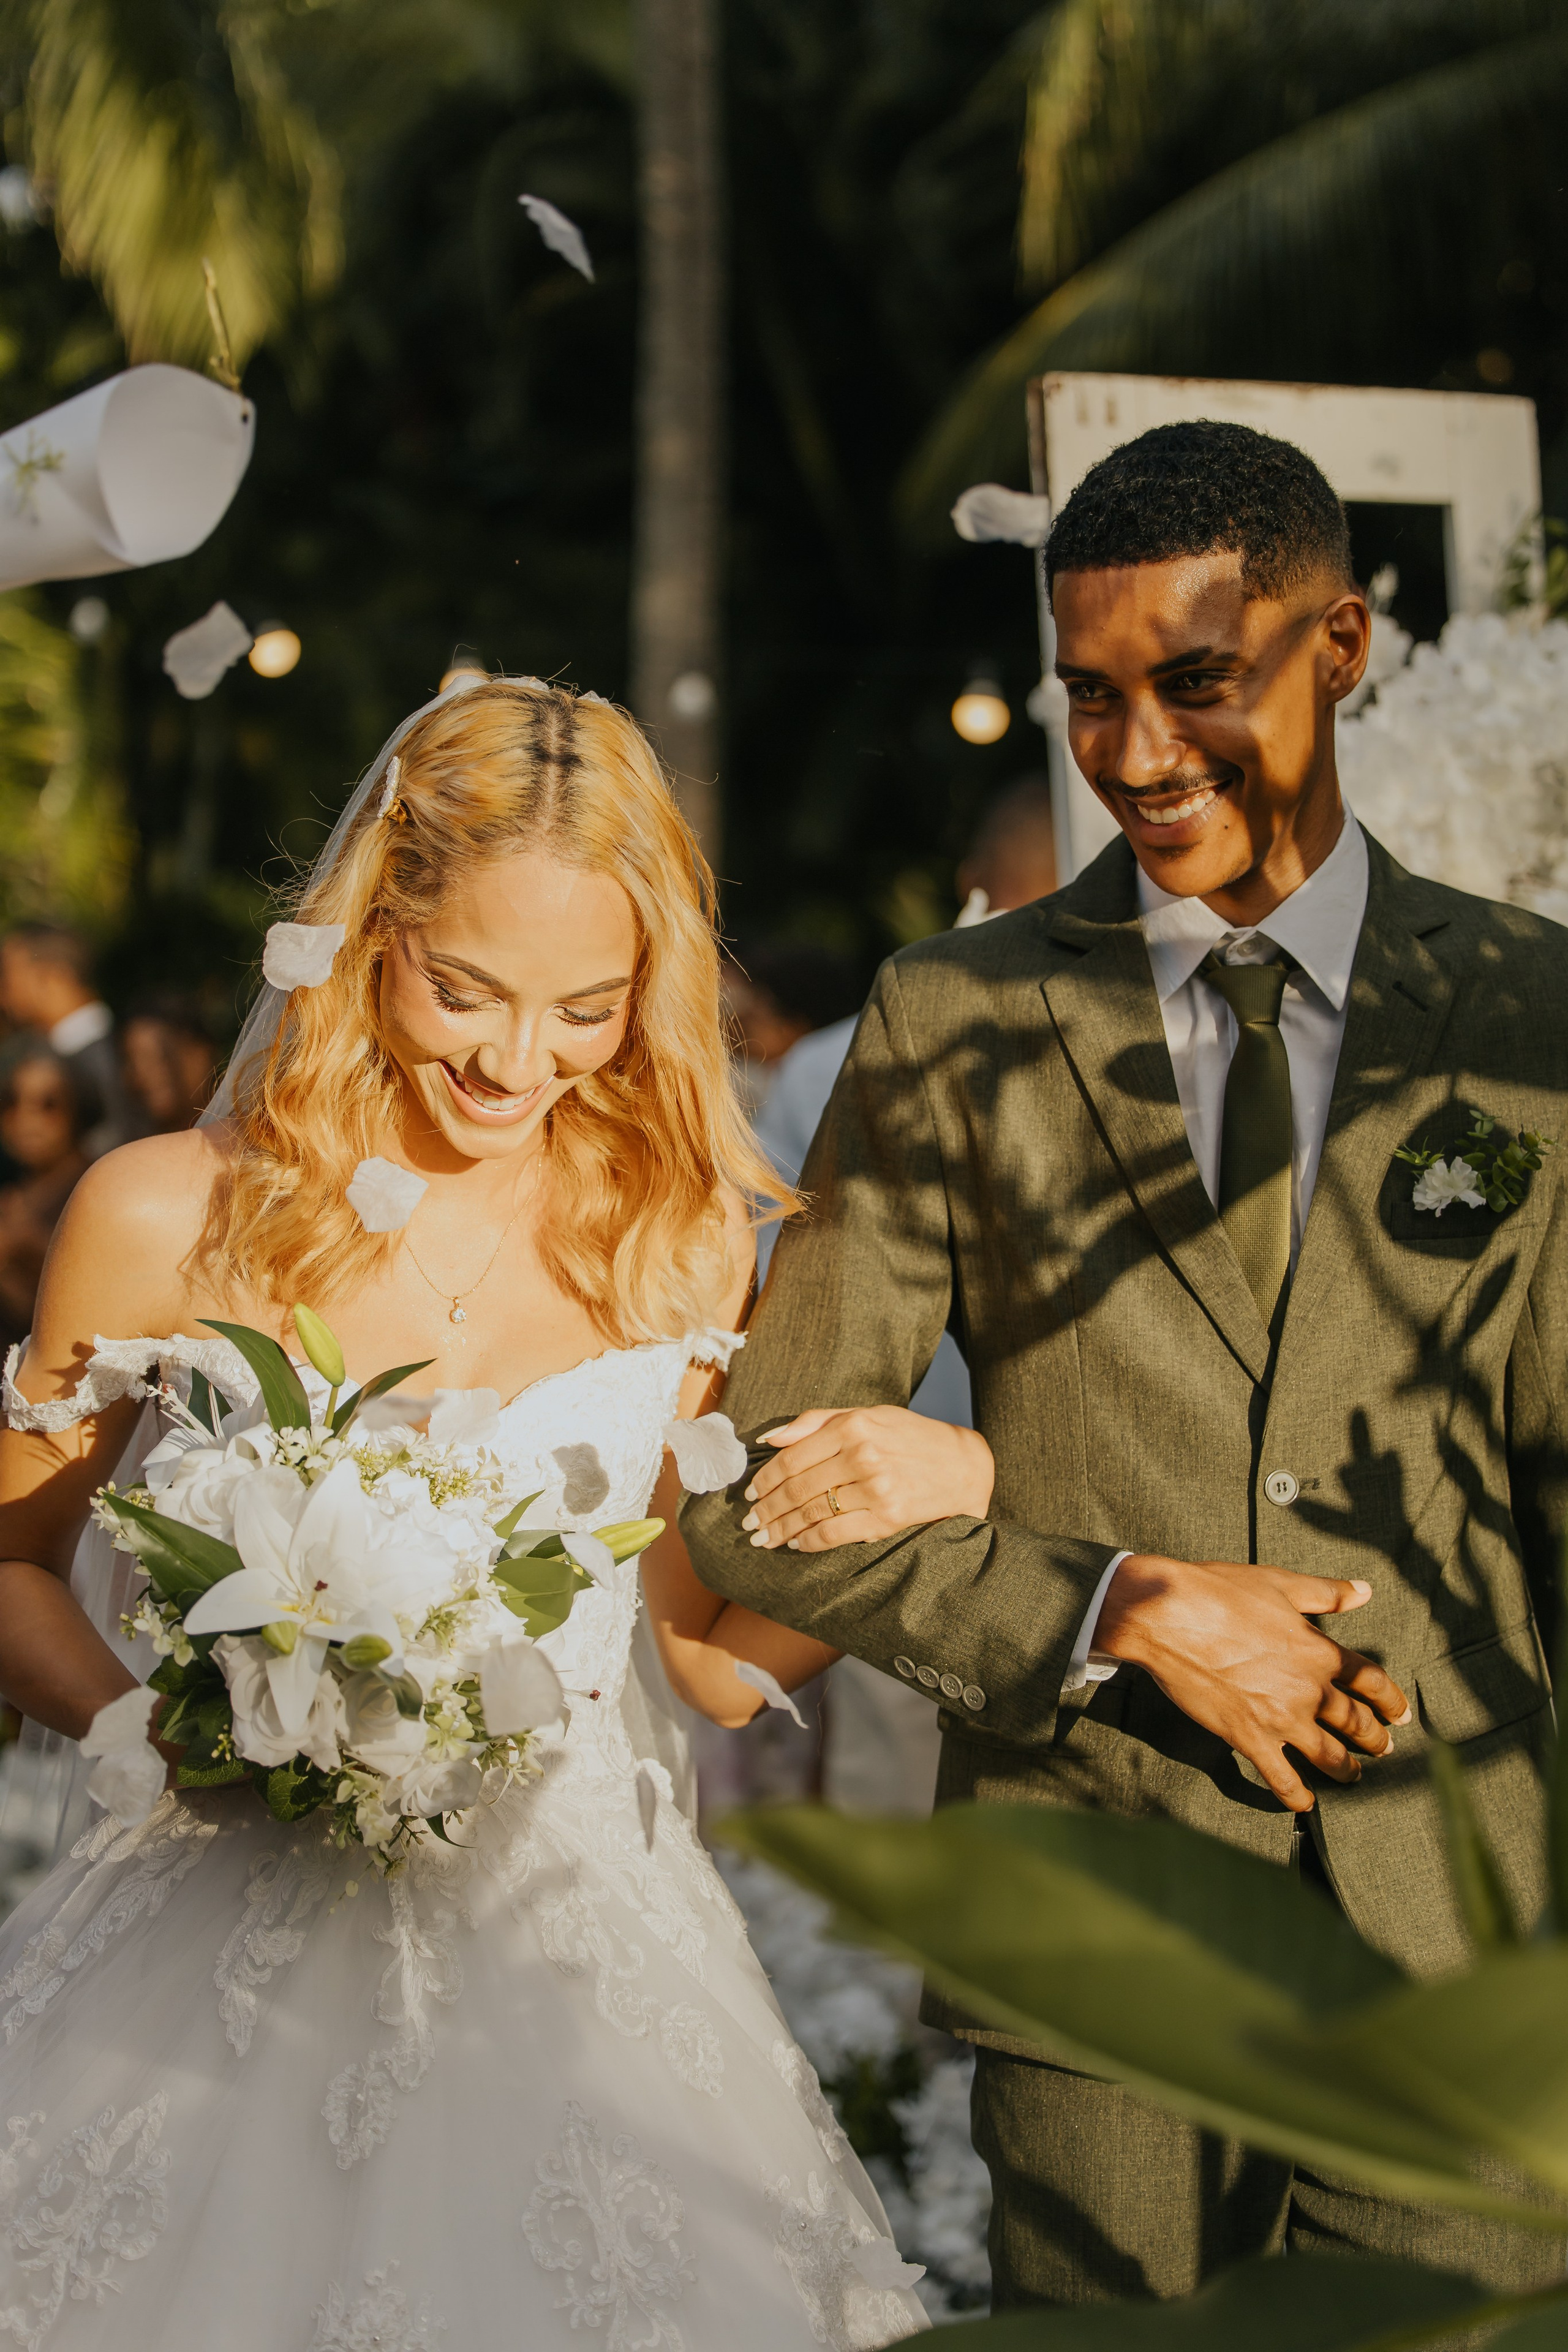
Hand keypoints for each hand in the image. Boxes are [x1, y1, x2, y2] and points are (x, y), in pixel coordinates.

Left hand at [740, 1406, 994, 1551]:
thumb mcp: (868, 1415)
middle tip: (750, 1521)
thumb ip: (817, 1421)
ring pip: (811, 1513)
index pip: (792, 1457)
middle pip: (797, 1488)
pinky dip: (810, 1541)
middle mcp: (862, 1456)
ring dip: (781, 1529)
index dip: (764, 1478)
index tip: (750, 1492)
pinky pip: (835, 1533)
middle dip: (767, 1509)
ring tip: (764, 1537)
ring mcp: (876, 1488)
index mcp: (853, 1426)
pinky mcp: (888, 1517)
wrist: (964, 1465)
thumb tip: (771, 1438)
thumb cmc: (911, 1437)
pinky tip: (796, 1544)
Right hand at [1094, 1555, 1410, 1812]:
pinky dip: (1297, 1796)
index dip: (1392, 1700)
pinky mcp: (1249, 1738)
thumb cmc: (1221, 1592)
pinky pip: (1282, 1779)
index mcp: (1319, 1651)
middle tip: (1384, 1749)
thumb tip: (1364, 1591)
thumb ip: (1325, 1593)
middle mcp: (1308, 1689)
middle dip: (1375, 1739)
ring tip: (1354, 1777)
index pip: (1372, 1682)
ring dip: (1347, 1770)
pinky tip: (1305, 1804)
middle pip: (1356, 1722)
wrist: (1168, 1616)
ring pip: (1330, 1756)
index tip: (1401, 1713)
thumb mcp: (1280, 1584)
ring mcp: (1280, 1718)